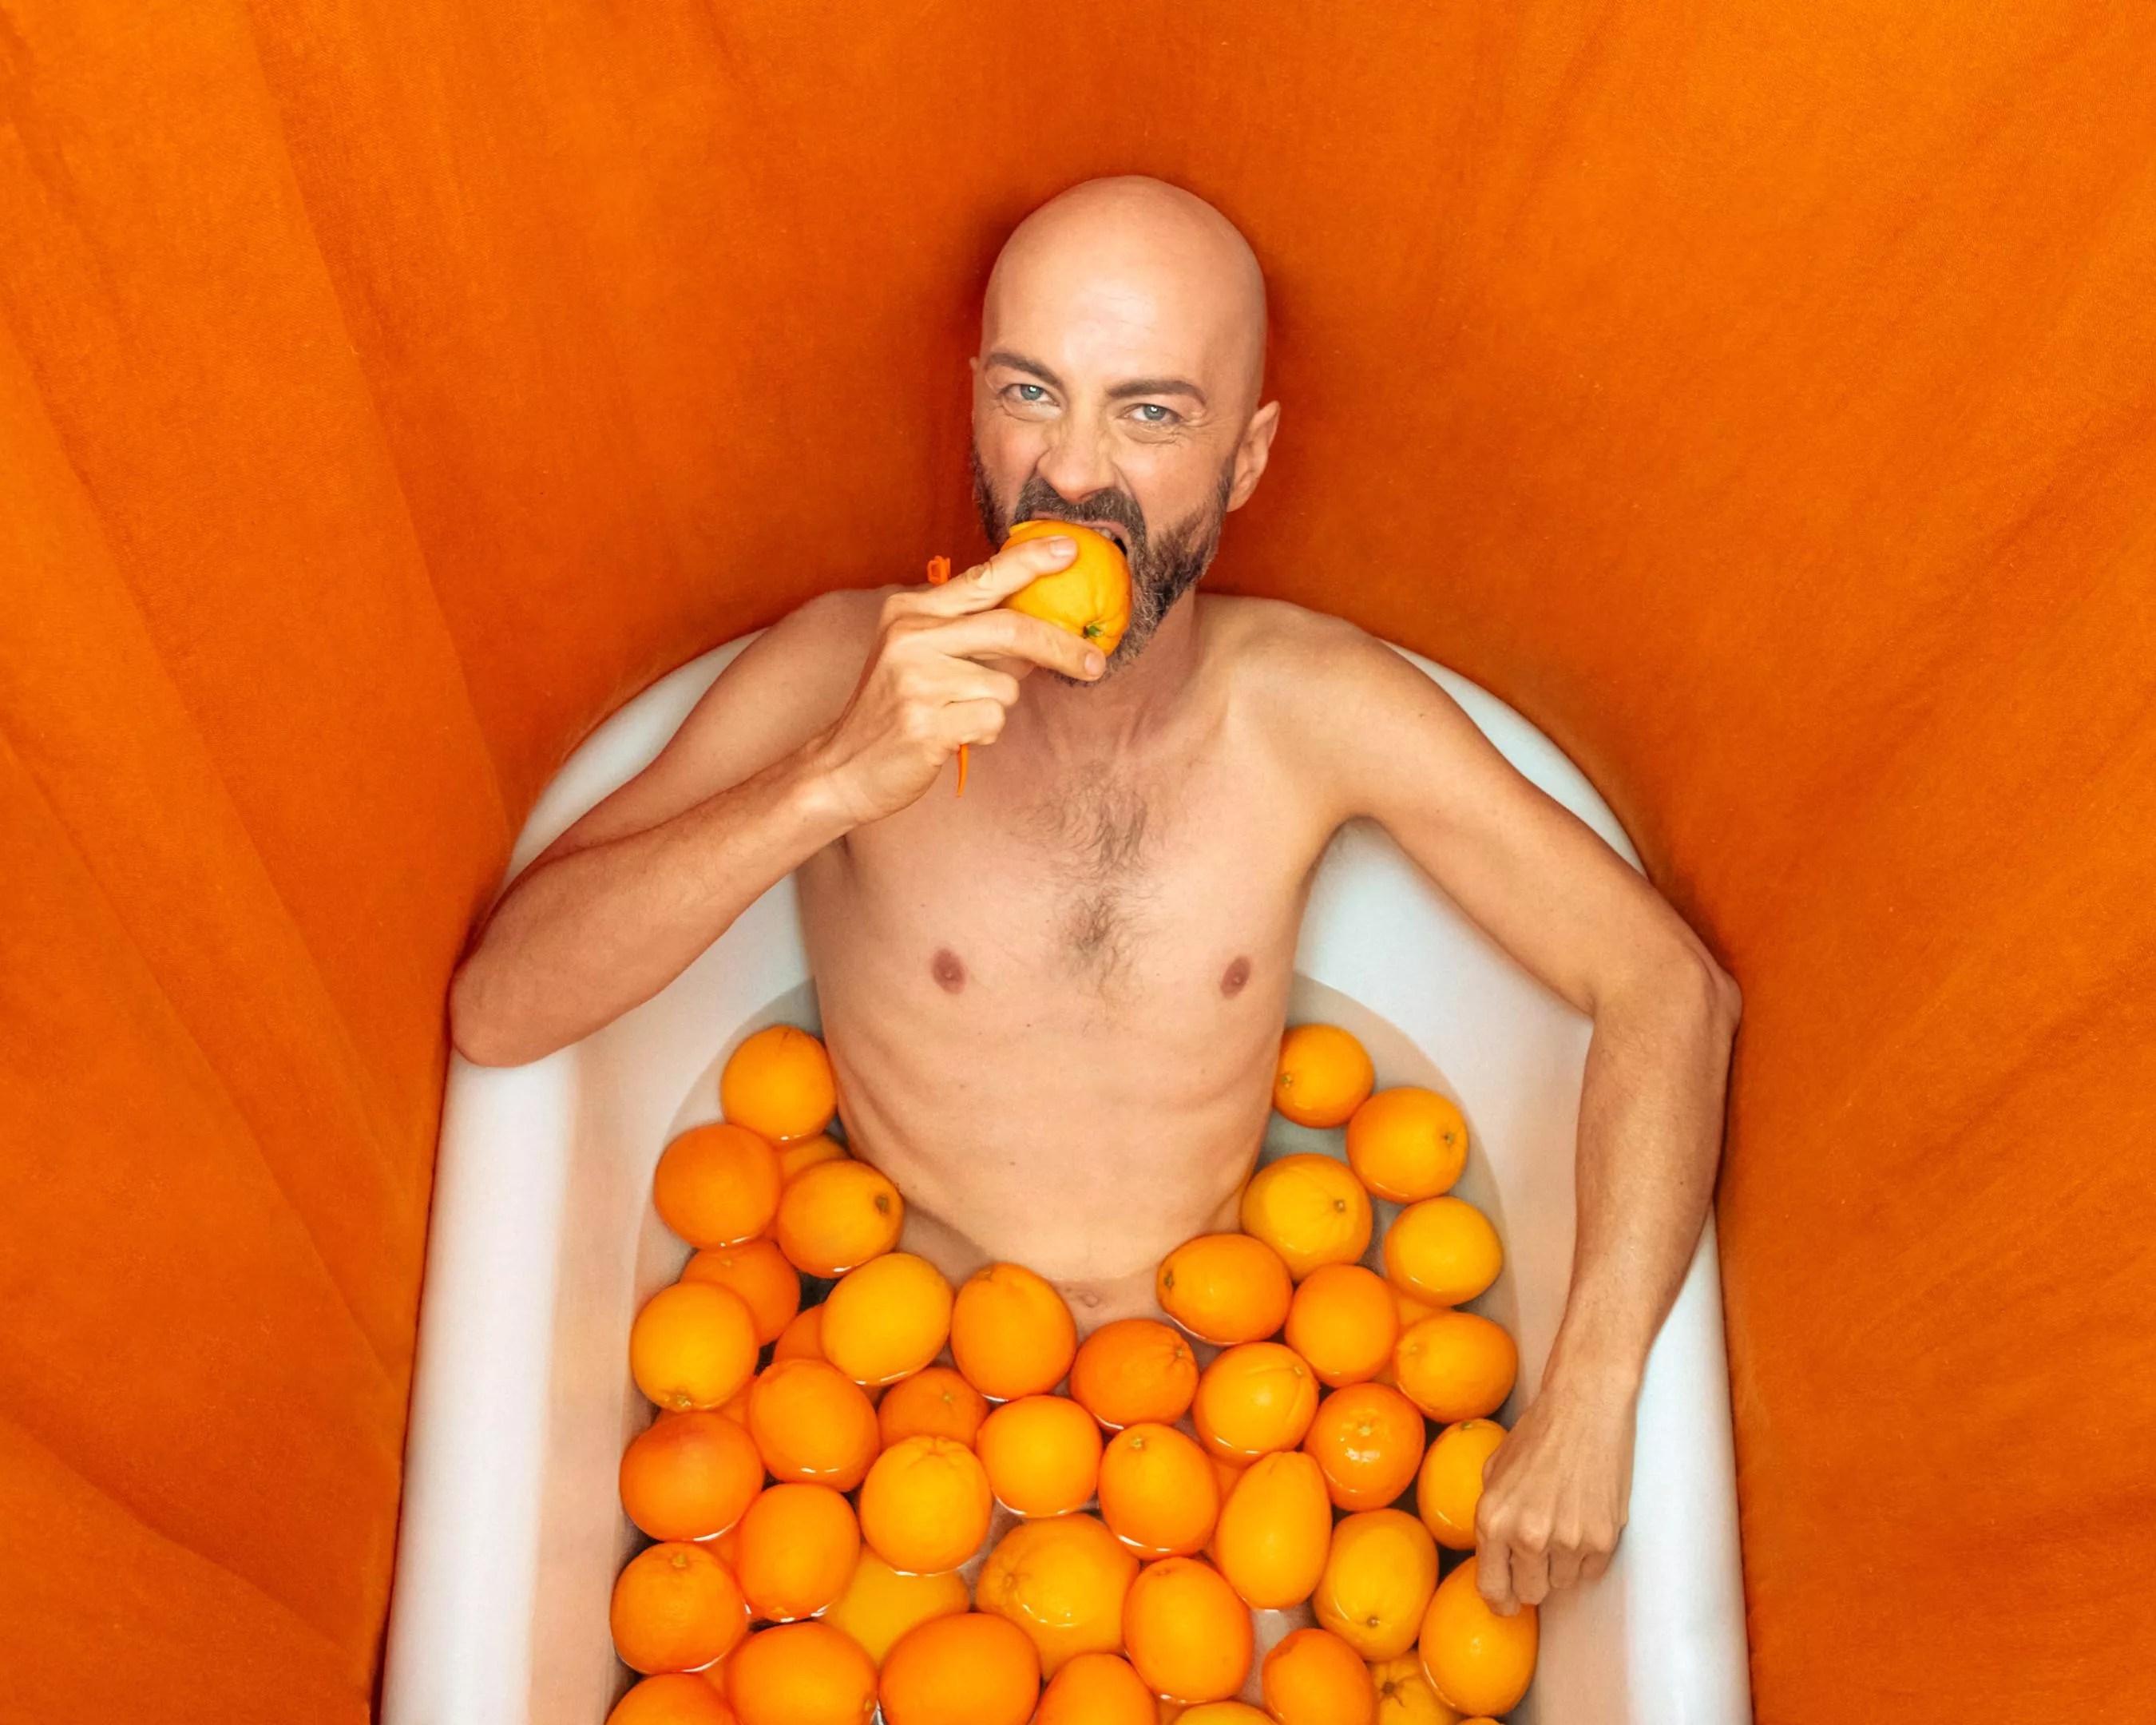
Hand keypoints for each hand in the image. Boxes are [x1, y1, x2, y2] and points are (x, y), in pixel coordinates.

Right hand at [809, 535, 1105, 823]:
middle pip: (1010, 629)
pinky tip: (952, 735)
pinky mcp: (927, 723)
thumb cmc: (896, 708)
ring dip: (996, 706)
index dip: (1030, 561)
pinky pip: (992, 721)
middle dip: (1061, 646)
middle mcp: (911, 637)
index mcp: (911, 611)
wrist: (844, 767)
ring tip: (957, 715)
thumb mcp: (920, 656)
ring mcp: (917, 680)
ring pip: (1006, 686)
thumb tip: (1045, 627)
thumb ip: (973, 636)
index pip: (982, 578)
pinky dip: (983, 733)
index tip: (1070, 549)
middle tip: (1094, 661)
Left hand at [1473, 1366, 1636, 1614]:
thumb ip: (1492, 1518)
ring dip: (1561, 1565)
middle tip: (1539, 1553)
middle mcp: (1528, 1536)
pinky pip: (1591, 1571)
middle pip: (1531, 1594)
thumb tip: (1494, 1558)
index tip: (1507, 1603)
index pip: (1492, 1589)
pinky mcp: (1603, 1538)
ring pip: (1563, 1584)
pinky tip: (1584, 1518)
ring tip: (1563, 1522)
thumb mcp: (1495, 1472)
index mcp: (1493, 1520)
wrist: (1585, 1407)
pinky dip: (1587, 1554)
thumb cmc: (1538, 1434)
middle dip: (1532, 1579)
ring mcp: (1568, 1540)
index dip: (1500, 1603)